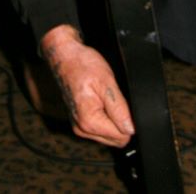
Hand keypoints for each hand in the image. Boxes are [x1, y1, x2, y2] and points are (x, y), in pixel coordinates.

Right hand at [40, 25, 133, 146]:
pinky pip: (101, 128)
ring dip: (112, 119)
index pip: (122, 137)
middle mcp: (82, 129)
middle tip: (112, 98)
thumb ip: (119, 109)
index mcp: (89, 121)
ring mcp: (80, 126)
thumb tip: (131, 129)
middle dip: (120, 121)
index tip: (120, 102)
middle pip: (116, 139)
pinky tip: (100, 100)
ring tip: (104, 97)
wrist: (64, 56)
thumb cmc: (83, 65)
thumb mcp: (107, 83)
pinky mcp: (80, 122)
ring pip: (109, 134)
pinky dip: (105, 116)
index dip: (127, 120)